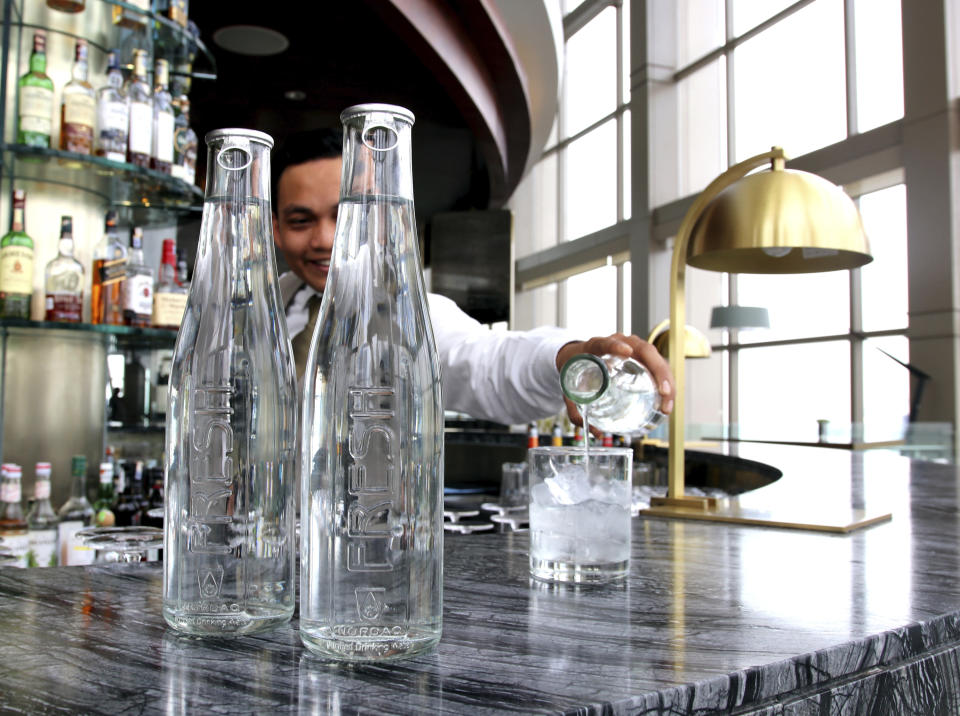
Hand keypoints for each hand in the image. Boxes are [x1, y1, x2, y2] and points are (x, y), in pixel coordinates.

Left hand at [555, 333, 674, 434]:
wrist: (579, 356)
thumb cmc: (577, 368)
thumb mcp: (569, 388)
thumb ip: (576, 410)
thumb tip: (594, 431)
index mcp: (596, 346)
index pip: (605, 342)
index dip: (615, 345)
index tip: (627, 351)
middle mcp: (619, 342)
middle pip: (645, 350)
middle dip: (658, 371)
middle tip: (663, 393)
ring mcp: (634, 348)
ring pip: (656, 359)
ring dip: (667, 380)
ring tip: (667, 404)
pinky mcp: (642, 357)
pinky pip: (657, 367)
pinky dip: (666, 383)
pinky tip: (667, 401)